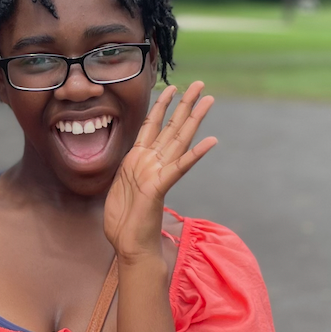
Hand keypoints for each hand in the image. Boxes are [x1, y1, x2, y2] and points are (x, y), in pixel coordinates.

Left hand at [103, 82, 216, 262]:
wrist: (128, 247)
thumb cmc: (124, 221)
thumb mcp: (119, 185)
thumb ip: (129, 168)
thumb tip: (133, 158)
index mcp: (139, 160)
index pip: (152, 126)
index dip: (161, 106)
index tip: (171, 87)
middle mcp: (152, 163)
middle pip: (172, 127)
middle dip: (185, 104)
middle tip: (202, 84)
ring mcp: (158, 174)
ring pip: (179, 140)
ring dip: (194, 119)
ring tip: (209, 100)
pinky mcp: (159, 187)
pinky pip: (179, 167)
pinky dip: (194, 154)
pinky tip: (211, 141)